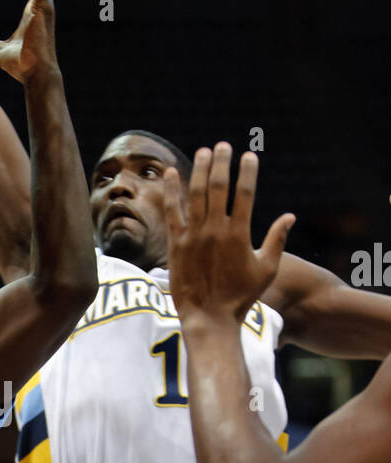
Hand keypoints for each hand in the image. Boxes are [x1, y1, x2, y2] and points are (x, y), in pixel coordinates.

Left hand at [164, 142, 295, 326]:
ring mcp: (194, 236)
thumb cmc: (240, 296)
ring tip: (204, 151)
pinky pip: (172, 212)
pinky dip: (171, 191)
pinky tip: (172, 173)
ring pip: (196, 195)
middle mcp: (215, 231)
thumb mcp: (266, 269)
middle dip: (222, 163)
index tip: (250, 155)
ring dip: (200, 170)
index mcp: (239, 234)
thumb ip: (277, 240)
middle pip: (219, 187)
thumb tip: (290, 216)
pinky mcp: (176, 244)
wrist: (209, 317)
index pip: (245, 194)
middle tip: (224, 145)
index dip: (247, 172)